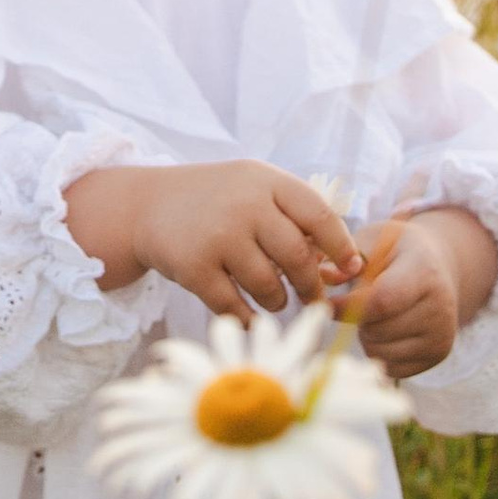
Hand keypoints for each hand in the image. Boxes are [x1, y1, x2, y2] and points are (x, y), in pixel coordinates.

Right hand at [65, 159, 357, 319]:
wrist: (146, 205)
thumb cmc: (216, 201)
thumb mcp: (255, 189)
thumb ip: (297, 217)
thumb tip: (347, 264)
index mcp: (267, 181)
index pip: (319, 216)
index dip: (341, 246)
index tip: (350, 268)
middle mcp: (245, 205)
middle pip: (297, 259)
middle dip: (309, 285)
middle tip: (309, 295)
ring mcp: (218, 236)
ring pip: (269, 288)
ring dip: (277, 301)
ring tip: (272, 298)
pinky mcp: (194, 267)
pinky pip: (234, 306)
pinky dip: (246, 317)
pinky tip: (247, 313)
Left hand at [343, 208, 497, 379]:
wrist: (439, 267)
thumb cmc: (397, 252)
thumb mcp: (374, 241)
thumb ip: (348, 258)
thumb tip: (326, 275)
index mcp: (424, 272)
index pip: (381, 301)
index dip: (348, 306)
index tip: (328, 303)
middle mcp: (441, 307)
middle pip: (378, 329)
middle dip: (358, 318)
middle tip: (363, 301)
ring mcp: (442, 335)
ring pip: (380, 352)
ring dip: (367, 336)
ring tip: (377, 314)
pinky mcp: (438, 355)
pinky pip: (391, 368)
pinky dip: (380, 352)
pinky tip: (388, 330)